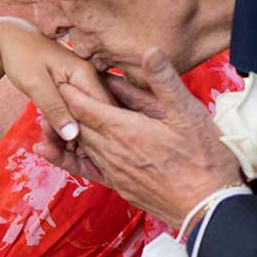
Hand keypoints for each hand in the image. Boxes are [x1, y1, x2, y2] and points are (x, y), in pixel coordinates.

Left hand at [0, 18, 109, 142]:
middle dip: (79, 136)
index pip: (102, 110)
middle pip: (97, 116)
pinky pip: (78, 113)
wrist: (12, 39)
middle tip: (53, 143)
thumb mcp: (35, 84)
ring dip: (69, 132)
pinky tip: (50, 129)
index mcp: (86, 74)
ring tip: (47, 136)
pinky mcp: (77, 91)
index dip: (92, 133)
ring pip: (87, 118)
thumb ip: (54, 108)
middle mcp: (92, 79)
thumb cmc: (21, 56)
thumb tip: (72, 135)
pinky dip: (65, 124)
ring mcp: (85, 85)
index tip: (73, 149)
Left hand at [34, 49, 242, 225]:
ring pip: (79, 145)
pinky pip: (84, 169)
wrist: (209, 206)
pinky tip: (47, 151)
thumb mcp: (187, 112)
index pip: (84, 104)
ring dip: (64, 128)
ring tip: (49, 113)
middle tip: (53, 89)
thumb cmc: (204, 157)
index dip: (70, 89)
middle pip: (78, 124)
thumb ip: (164, 81)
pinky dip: (64, 158)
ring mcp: (113, 171)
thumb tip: (148, 50)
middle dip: (65, 106)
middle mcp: (111, 150)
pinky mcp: (119, 186)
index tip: (59, 74)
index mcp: (124, 128)